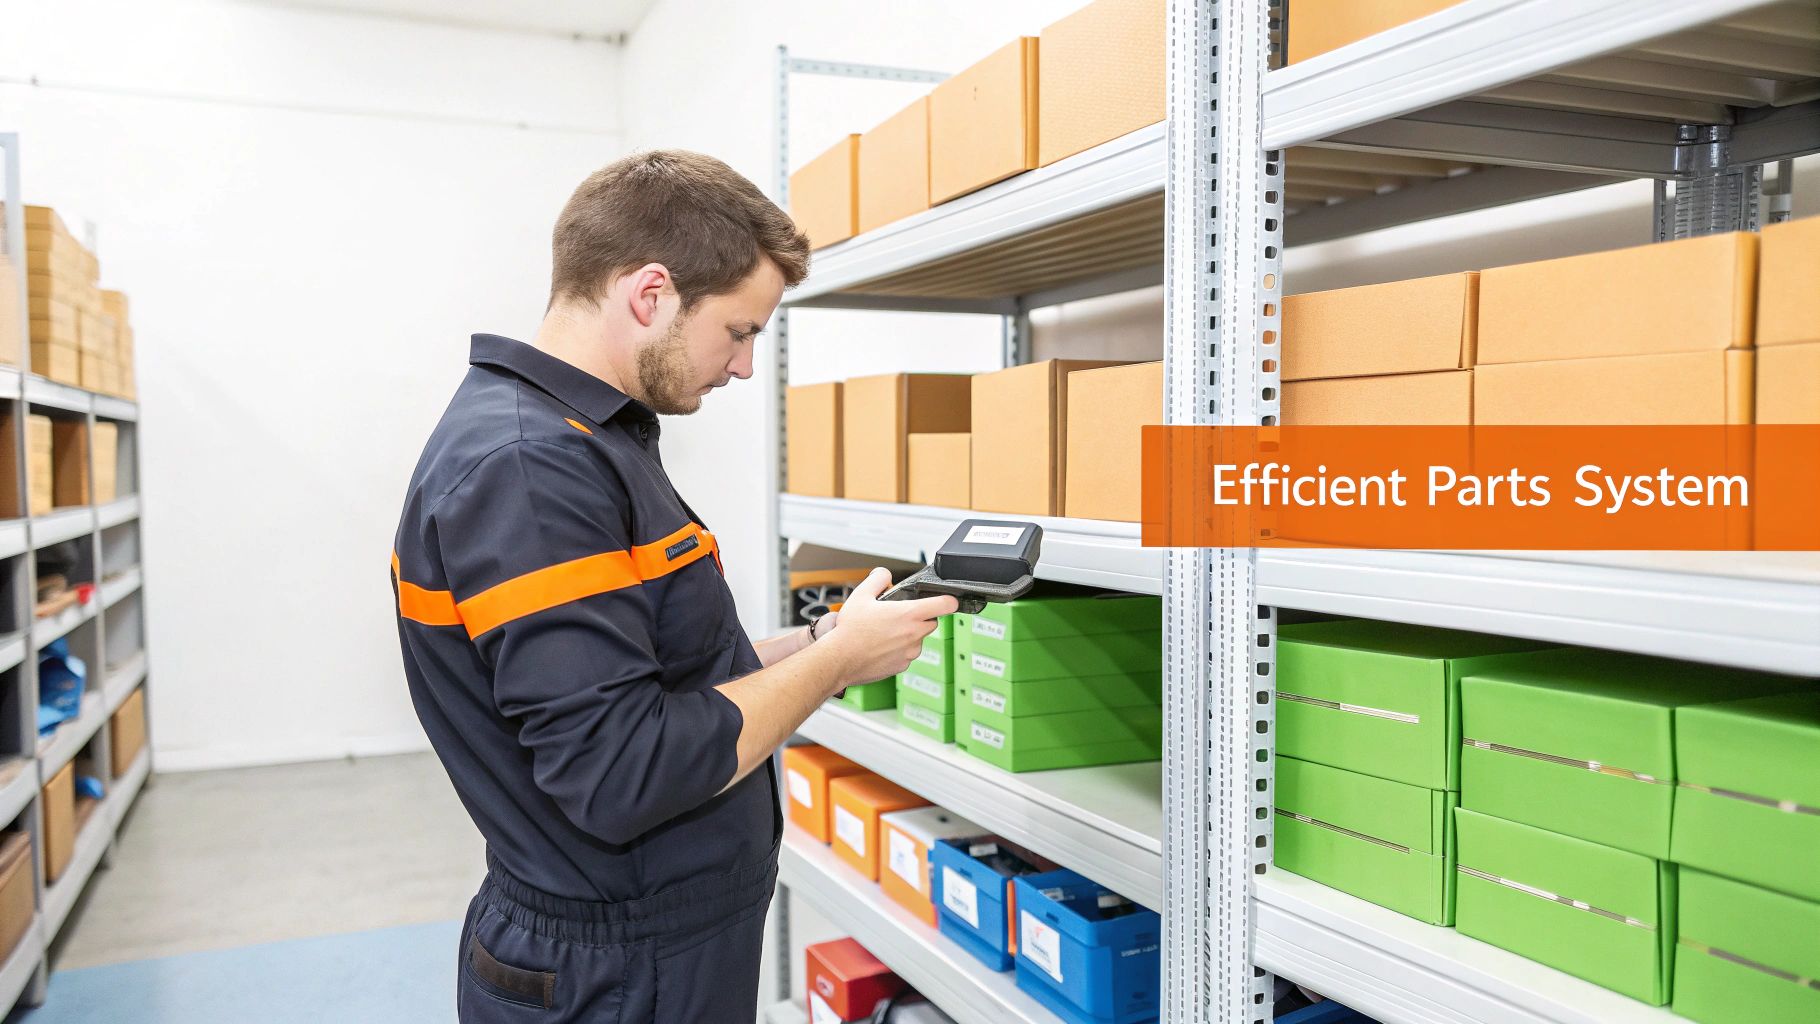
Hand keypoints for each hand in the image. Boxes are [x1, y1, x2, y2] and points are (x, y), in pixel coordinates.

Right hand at [819, 568, 956, 691]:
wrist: (839, 660)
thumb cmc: (850, 630)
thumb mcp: (861, 595)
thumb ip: (878, 579)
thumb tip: (885, 574)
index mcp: (909, 614)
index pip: (945, 605)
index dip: (948, 600)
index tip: (947, 600)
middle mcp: (914, 634)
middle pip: (931, 622)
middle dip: (919, 617)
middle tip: (898, 616)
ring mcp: (910, 652)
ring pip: (918, 639)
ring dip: (908, 635)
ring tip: (883, 633)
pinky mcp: (902, 666)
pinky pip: (907, 654)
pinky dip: (898, 650)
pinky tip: (880, 646)